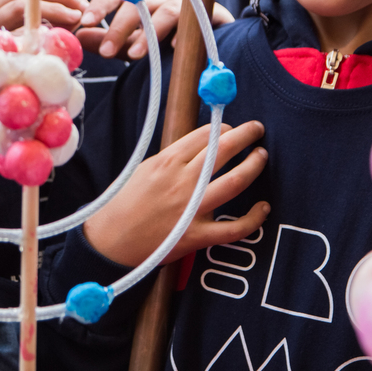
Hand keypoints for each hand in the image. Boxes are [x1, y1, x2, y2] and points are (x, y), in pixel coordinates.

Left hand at [75, 0, 234, 60]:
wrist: (214, 40)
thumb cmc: (169, 42)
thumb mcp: (133, 44)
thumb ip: (108, 40)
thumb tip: (78, 36)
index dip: (100, 5)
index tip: (84, 22)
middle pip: (139, 1)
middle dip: (120, 26)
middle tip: (106, 50)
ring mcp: (188, 3)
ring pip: (166, 11)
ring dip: (149, 34)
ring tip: (134, 55)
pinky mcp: (212, 14)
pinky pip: (196, 20)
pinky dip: (184, 34)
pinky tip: (174, 49)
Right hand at [82, 120, 269, 267]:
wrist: (108, 242)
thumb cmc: (122, 205)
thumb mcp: (142, 171)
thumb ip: (170, 160)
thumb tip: (197, 150)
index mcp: (166, 162)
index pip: (204, 136)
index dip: (223, 128)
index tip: (231, 128)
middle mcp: (182, 181)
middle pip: (223, 150)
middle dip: (245, 135)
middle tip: (257, 129)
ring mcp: (191, 209)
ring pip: (235, 181)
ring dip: (254, 165)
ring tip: (261, 156)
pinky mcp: (197, 236)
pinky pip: (234, 228)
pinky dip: (254, 218)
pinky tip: (263, 208)